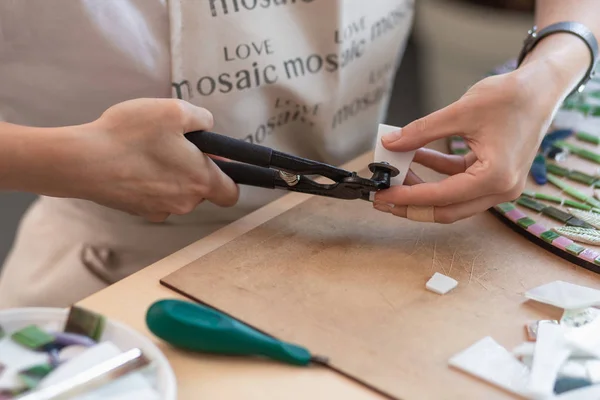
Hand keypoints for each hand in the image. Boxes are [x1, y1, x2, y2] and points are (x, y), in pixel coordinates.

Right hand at [55, 98, 237, 221]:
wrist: (82, 161)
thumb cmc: (131, 135)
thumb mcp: (174, 110)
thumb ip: (202, 118)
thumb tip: (209, 127)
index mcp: (201, 181)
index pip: (231, 193)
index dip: (230, 176)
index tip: (216, 159)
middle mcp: (185, 202)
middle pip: (202, 190)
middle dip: (194, 169)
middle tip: (174, 144)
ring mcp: (160, 210)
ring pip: (177, 192)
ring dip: (171, 175)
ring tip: (148, 151)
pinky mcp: (138, 210)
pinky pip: (154, 195)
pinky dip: (149, 182)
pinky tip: (132, 163)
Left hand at [373, 69, 559, 222]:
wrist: (541, 88)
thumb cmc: (510, 97)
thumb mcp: (459, 112)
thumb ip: (421, 131)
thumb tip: (390, 143)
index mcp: (496, 177)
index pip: (442, 197)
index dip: (408, 196)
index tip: (382, 195)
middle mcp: (500, 189)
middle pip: (446, 210)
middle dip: (411, 205)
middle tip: (381, 198)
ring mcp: (498, 186)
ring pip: (451, 200)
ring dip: (422, 188)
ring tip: (394, 174)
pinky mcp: (493, 177)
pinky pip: (458, 183)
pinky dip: (437, 173)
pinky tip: (414, 158)